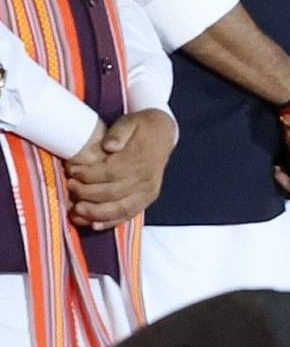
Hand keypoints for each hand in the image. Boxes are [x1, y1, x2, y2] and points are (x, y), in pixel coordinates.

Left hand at [62, 109, 173, 228]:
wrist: (163, 134)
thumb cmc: (141, 128)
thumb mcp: (130, 122)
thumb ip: (119, 132)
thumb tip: (109, 146)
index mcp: (140, 159)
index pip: (110, 172)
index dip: (88, 175)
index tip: (71, 171)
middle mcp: (146, 179)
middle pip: (112, 193)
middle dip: (86, 193)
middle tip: (69, 187)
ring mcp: (147, 191)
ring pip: (120, 208)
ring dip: (96, 213)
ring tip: (76, 211)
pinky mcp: (147, 199)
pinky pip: (128, 215)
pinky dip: (110, 222)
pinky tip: (93, 225)